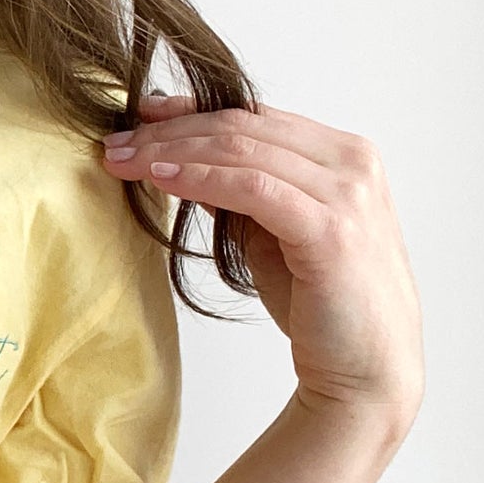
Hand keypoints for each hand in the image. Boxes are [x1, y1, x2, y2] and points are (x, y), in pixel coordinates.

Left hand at [102, 94, 423, 442]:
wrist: (367, 371)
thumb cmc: (319, 302)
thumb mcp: (271, 230)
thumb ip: (238, 188)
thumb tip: (177, 156)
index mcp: (344, 154)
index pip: (254, 115)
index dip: (190, 111)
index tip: (138, 115)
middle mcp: (353, 163)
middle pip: (242, 127)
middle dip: (169, 131)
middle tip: (116, 143)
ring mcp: (348, 195)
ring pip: (242, 150)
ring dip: (172, 151)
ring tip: (124, 161)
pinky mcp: (332, 231)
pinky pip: (253, 189)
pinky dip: (201, 179)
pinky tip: (162, 180)